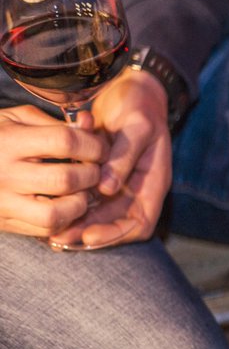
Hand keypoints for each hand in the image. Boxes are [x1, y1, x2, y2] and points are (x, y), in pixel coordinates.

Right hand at [0, 105, 109, 238]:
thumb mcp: (14, 119)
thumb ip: (54, 123)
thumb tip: (90, 124)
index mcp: (8, 141)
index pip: (64, 141)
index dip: (92, 145)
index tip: (99, 148)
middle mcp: (4, 173)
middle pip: (65, 179)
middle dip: (91, 175)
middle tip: (95, 170)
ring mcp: (3, 202)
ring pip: (56, 213)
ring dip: (80, 203)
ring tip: (83, 191)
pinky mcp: (5, 222)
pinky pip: (45, 229)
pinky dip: (65, 219)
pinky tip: (66, 204)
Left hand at [46, 69, 172, 248]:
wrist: (132, 86)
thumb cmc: (140, 105)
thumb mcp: (137, 127)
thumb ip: (123, 158)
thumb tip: (107, 189)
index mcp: (154, 182)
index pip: (140, 223)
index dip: (116, 234)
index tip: (89, 235)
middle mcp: (137, 188)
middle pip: (115, 224)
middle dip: (89, 232)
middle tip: (60, 238)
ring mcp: (119, 182)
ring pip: (98, 213)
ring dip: (76, 221)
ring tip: (51, 230)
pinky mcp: (101, 173)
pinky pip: (87, 196)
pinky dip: (71, 203)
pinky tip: (51, 206)